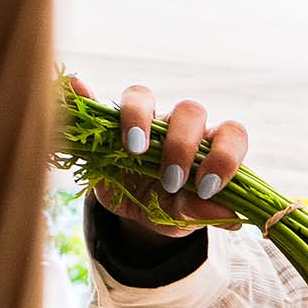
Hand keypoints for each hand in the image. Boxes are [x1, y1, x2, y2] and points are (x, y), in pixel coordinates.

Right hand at [70, 76, 247, 240]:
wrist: (133, 214)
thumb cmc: (169, 210)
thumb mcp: (182, 218)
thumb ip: (202, 213)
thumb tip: (230, 215)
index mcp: (208, 147)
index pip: (231, 134)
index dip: (224, 156)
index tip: (206, 187)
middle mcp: (178, 127)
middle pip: (190, 111)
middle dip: (182, 146)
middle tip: (171, 181)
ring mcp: (141, 121)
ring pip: (143, 96)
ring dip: (138, 119)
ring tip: (134, 150)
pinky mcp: (106, 125)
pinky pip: (94, 101)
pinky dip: (84, 94)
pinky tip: (76, 89)